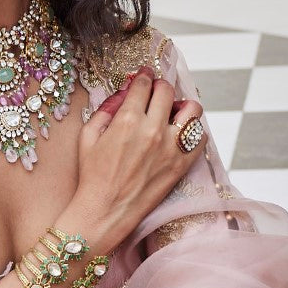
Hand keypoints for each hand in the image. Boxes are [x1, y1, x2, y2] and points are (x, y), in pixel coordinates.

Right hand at [69, 64, 206, 250]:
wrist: (104, 211)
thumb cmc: (92, 176)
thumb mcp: (88, 136)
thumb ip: (106, 109)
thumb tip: (123, 93)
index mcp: (127, 120)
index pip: (144, 84)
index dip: (144, 76)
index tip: (145, 76)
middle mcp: (151, 130)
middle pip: (168, 91)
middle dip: (161, 87)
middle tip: (156, 93)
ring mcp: (170, 148)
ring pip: (192, 110)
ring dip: (183, 105)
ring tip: (173, 112)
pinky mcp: (181, 165)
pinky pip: (199, 137)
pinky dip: (193, 131)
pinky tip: (180, 134)